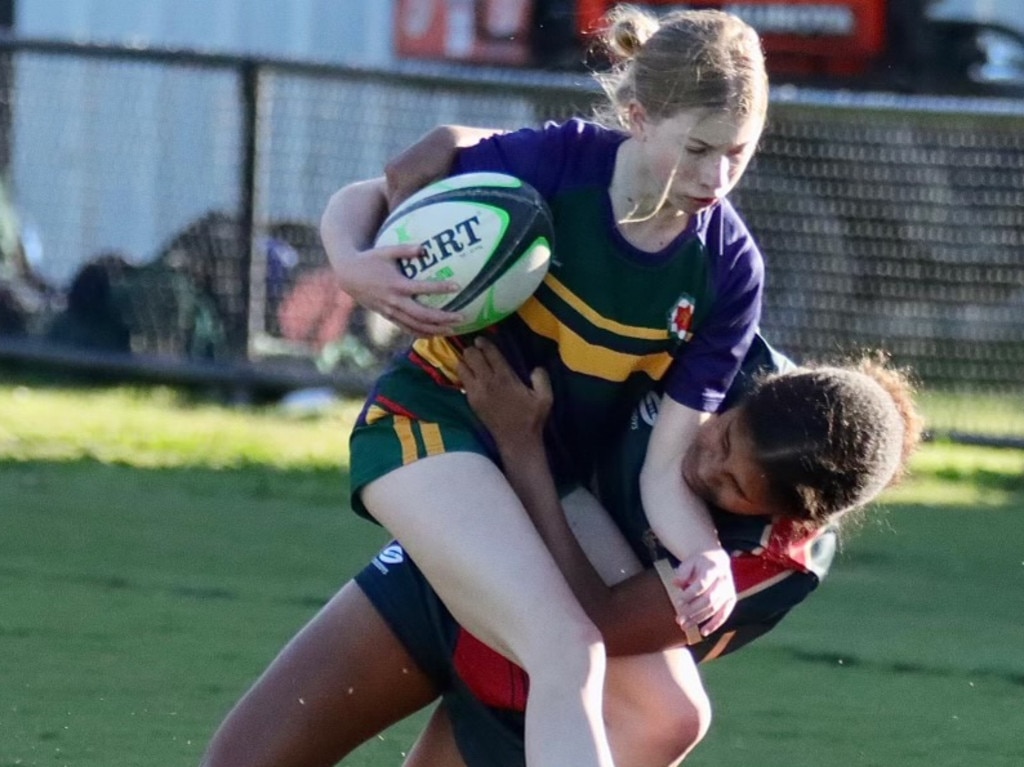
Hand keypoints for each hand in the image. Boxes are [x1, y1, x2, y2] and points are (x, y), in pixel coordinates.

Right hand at [334, 242, 463, 337]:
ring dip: (435, 329)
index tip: (458, 286)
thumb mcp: (386, 251)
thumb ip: (406, 250)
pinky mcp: (388, 316)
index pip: (423, 288)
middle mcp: (395, 301)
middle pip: (423, 315)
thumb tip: (425, 248)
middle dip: (443, 318)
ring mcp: (391, 311)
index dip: (441, 288)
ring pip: (416, 326)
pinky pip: (406, 328)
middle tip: (462, 317)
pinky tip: (434, 334)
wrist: (348, 276)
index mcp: (397, 284)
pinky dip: (421, 333)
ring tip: (453, 330)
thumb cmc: (370, 259)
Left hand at [458, 337, 551, 451]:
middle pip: (471, 356)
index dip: (484, 343)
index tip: (481, 339)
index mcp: (505, 378)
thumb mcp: (545, 397)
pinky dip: (464, 374)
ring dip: (466, 361)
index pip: (490, 353)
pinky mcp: (471, 401)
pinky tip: (470, 374)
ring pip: (462, 367)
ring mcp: (476, 392)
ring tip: (471, 360)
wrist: (516, 441)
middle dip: (472, 349)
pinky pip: (461, 380)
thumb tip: (536, 368)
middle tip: (476, 348)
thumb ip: (541, 378)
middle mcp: (487, 382)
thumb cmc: (531, 418)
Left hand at [672, 548, 736, 637]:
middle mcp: (723, 581)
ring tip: (684, 626)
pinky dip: (714, 624)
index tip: (678, 602)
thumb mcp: (689, 561)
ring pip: (714, 609)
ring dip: (699, 619)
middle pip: (709, 599)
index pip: (702, 584)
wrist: (716, 559)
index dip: (690, 594)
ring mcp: (729, 591)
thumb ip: (683, 572)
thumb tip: (676, 583)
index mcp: (713, 568)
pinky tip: (703, 632)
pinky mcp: (731, 600)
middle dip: (693, 610)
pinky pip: (724, 614)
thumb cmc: (699, 562)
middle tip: (679, 618)